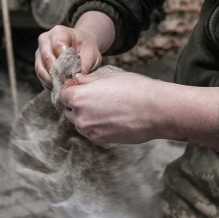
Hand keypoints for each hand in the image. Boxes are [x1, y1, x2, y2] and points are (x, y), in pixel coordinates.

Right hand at [34, 25, 101, 88]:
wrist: (80, 48)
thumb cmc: (86, 48)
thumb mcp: (91, 54)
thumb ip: (84, 64)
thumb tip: (75, 78)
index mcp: (58, 32)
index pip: (57, 46)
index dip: (65, 61)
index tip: (74, 73)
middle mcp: (45, 40)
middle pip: (47, 58)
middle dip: (58, 73)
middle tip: (69, 83)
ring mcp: (39, 52)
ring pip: (41, 69)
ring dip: (52, 81)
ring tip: (64, 87)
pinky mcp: (38, 63)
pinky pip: (40, 76)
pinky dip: (49, 83)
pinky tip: (60, 87)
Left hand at [59, 71, 218, 149]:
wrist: (155, 110)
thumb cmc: (134, 89)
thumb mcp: (107, 76)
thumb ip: (87, 80)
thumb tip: (77, 80)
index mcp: (78, 98)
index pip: (63, 94)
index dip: (70, 89)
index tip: (79, 86)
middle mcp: (80, 117)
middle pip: (69, 110)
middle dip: (75, 103)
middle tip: (92, 97)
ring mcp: (90, 131)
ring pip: (79, 123)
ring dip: (84, 115)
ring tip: (103, 108)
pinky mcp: (101, 141)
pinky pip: (91, 132)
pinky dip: (95, 125)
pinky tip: (110, 118)